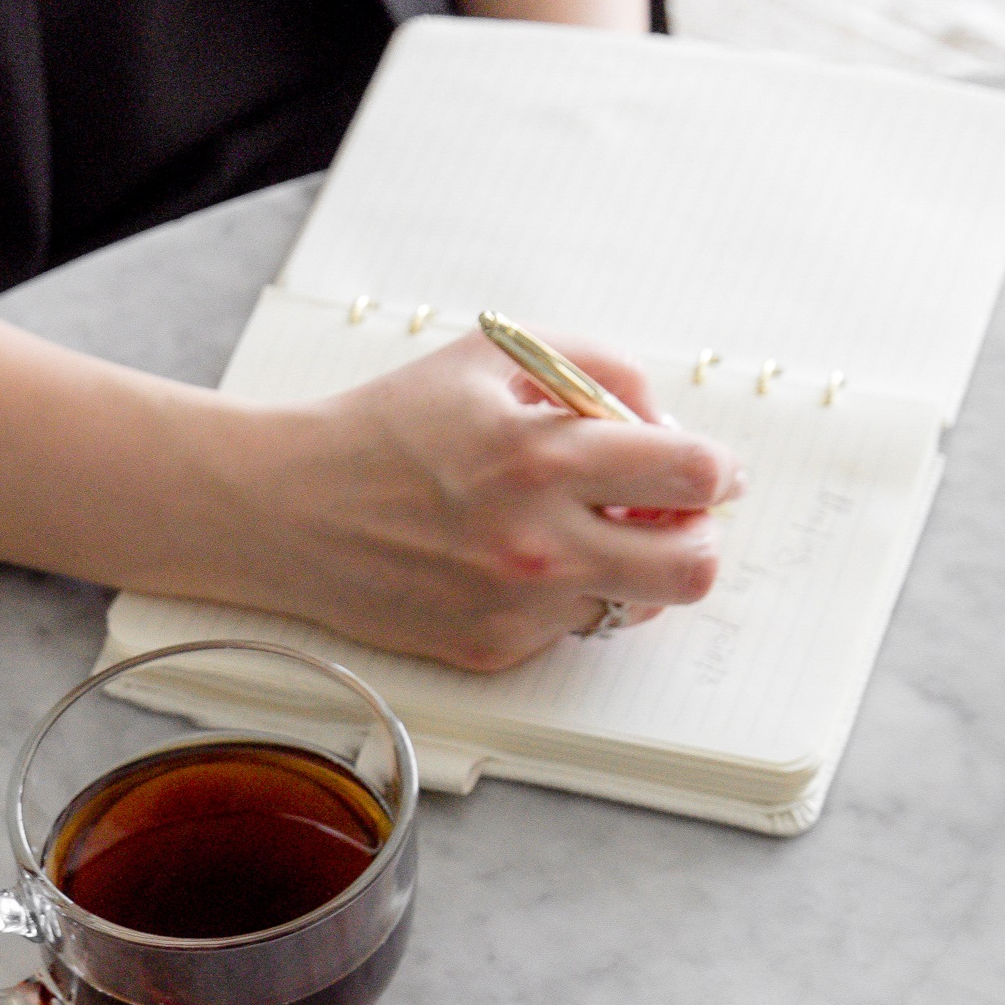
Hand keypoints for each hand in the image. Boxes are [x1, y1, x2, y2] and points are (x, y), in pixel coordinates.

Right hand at [229, 334, 739, 671]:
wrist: (287, 507)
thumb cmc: (385, 425)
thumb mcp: (487, 356)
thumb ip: (594, 369)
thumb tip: (665, 422)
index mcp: (542, 455)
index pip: (692, 473)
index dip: (717, 468)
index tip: (706, 467)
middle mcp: (537, 542)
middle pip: (693, 567)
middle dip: (698, 536)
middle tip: (670, 516)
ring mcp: (516, 606)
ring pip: (635, 604)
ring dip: (627, 567)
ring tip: (579, 534)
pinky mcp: (491, 648)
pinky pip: (568, 628)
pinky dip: (559, 595)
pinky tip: (504, 561)